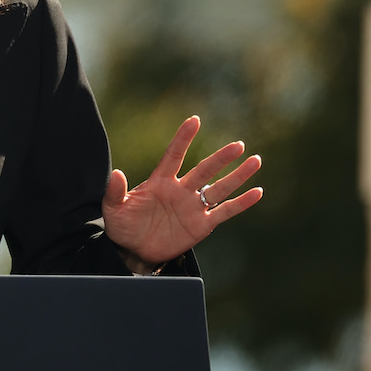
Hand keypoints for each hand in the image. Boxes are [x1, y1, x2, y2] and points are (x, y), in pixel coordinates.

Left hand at [102, 115, 261, 266]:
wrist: (133, 250)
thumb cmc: (122, 226)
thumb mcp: (113, 209)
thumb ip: (115, 191)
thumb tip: (116, 173)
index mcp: (159, 181)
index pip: (174, 155)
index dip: (184, 138)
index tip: (195, 120)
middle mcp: (180, 190)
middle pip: (204, 170)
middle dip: (221, 158)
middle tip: (238, 145)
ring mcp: (192, 206)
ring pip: (219, 187)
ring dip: (237, 176)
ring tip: (255, 160)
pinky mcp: (201, 225)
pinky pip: (224, 211)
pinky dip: (241, 203)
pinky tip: (257, 192)